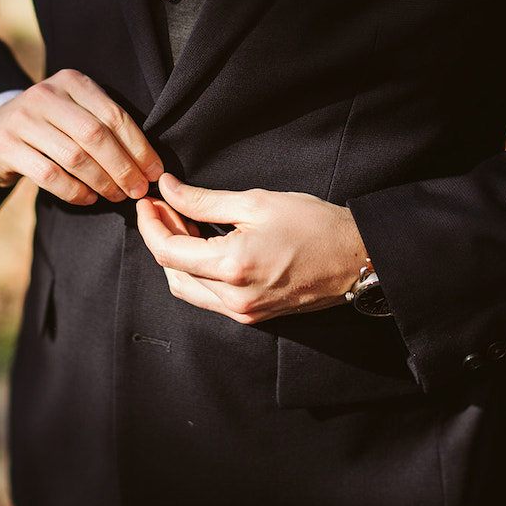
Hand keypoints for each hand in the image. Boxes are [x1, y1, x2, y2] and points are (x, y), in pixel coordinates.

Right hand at [0, 69, 162, 204]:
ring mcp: (22, 119)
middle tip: (138, 190)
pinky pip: (50, 175)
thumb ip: (104, 125)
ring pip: (74, 157)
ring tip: (116, 197)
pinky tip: (89, 199)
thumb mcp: (74, 112)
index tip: (154, 172)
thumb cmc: (49, 126)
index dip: (139, 147)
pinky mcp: (6, 146)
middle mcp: (45, 94)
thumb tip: (149, 163)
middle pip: (96, 136)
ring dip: (102, 182)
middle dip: (123, 167)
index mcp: (71, 81)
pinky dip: (75, 191)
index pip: (113, 115)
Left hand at [135, 174, 369, 322]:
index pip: (167, 251)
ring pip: (187, 288)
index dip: (150, 224)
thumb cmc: (315, 226)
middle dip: (160, 237)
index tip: (148, 200)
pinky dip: (197, 271)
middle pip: (172, 272)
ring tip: (182, 222)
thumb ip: (204, 200)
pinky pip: (209, 297)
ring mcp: (243, 312)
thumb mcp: (256, 202)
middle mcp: (233, 298)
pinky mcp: (253, 315)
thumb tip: (168, 190)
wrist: (357, 258)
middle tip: (164, 205)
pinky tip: (203, 244)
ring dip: (176, 256)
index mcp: (231, 267)